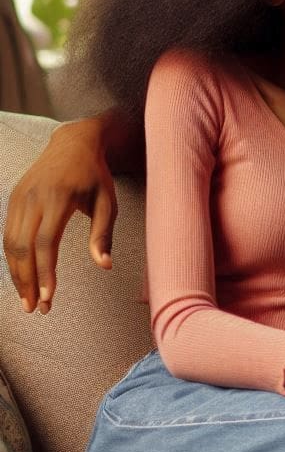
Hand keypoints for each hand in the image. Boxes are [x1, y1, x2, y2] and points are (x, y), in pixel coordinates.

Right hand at [3, 119, 116, 313]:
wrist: (73, 143)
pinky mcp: (13, 199)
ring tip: (27, 301)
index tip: (49, 297)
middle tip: (36, 309)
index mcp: (58, 198)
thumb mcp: (107, 202)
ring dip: (17, 274)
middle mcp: (33, 198)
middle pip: (22, 247)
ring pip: (9, 243)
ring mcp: (19, 198)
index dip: (45, 272)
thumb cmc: (96, 176)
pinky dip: (12, 259)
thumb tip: (105, 266)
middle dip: (27, 281)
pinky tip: (22, 277)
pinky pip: (7, 234)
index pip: (46, 242)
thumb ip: (103, 234)